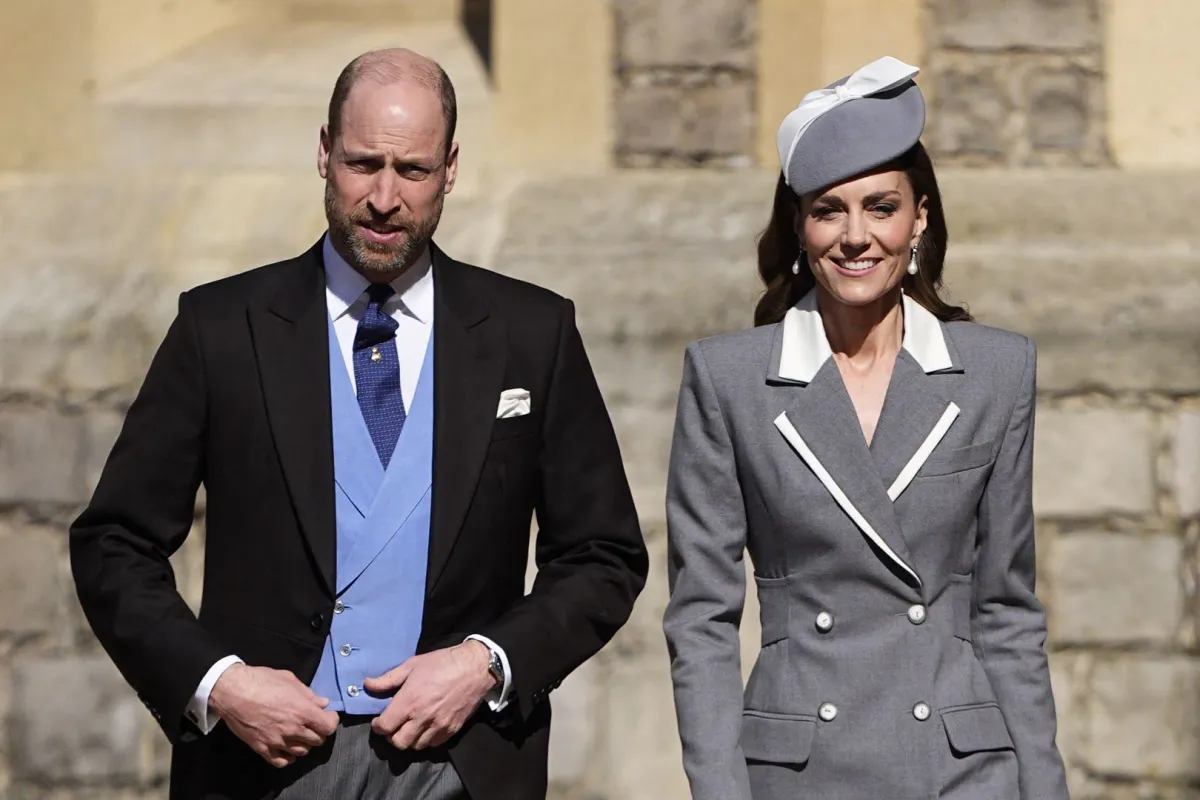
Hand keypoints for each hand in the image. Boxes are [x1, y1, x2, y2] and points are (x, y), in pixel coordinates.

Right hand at [209, 663, 340, 767]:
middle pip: (318, 740)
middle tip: (312, 723)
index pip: (329, 726)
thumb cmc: (260, 680)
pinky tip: (286, 748)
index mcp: (302, 711)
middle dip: (318, 731)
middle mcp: (292, 729)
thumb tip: (323, 703)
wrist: (232, 691)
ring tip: (299, 733)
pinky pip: (281, 761)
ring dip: (304, 743)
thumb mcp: (289, 680)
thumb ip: (309, 694)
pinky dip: (287, 757)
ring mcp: (277, 741)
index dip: (330, 720)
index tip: (327, 715)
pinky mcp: (262, 748)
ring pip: (302, 752)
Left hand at [364, 641, 496, 749]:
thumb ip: (388, 678)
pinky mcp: (452, 730)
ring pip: (416, 746)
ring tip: (411, 726)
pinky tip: (426, 727)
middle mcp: (422, 718)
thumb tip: (367, 685)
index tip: (380, 719)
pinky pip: (433, 744)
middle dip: (392, 736)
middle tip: (394, 725)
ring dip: (410, 738)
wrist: (475, 667)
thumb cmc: (442, 663)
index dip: (378, 726)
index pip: (385, 727)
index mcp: (409, 701)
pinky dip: (427, 739)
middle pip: (398, 742)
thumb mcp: (412, 665)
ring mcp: (438, 726)